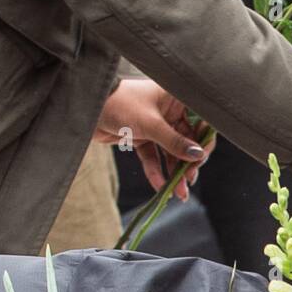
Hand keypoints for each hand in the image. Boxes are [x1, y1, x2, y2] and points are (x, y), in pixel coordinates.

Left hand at [95, 78, 215, 200]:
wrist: (88, 106)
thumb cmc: (121, 104)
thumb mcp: (151, 124)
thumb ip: (175, 142)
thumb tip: (197, 155)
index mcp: (177, 98)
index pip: (200, 121)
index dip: (203, 142)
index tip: (201, 160)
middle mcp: (170, 111)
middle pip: (186, 140)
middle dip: (188, 163)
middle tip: (189, 181)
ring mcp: (156, 125)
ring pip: (170, 151)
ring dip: (174, 172)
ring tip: (178, 192)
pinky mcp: (142, 137)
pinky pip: (153, 156)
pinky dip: (156, 171)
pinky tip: (160, 187)